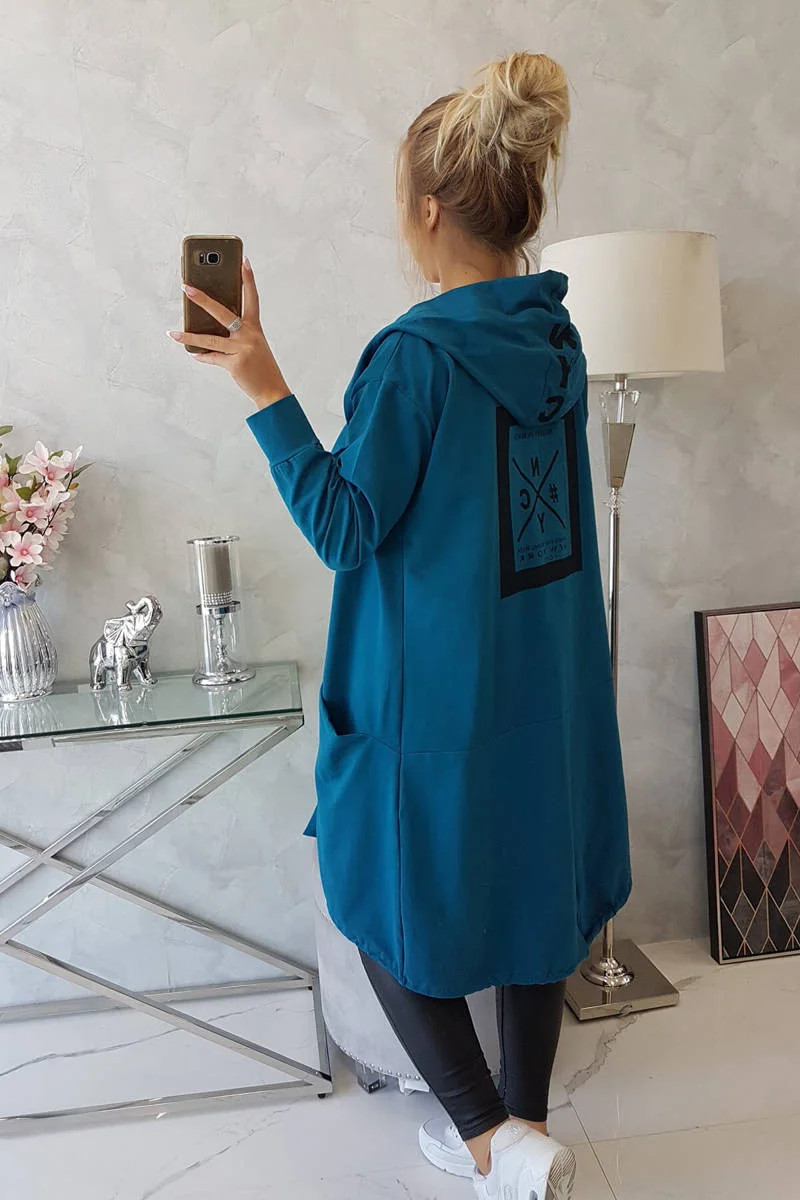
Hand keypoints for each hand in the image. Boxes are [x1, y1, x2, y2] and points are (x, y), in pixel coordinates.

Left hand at [167, 257, 290, 408]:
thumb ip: (237, 334)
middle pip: (222, 312)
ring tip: (173, 333)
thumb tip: (209, 327)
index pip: (252, 298)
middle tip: (186, 287)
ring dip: (189, 336)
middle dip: (202, 299)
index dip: (248, 279)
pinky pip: (213, 357)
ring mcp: (242, 349)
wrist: (273, 390)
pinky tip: (193, 354)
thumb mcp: (254, 345)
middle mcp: (249, 335)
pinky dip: (202, 357)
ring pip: (210, 339)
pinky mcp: (235, 364)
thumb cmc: (261, 366)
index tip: (244, 261)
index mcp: (255, 327)